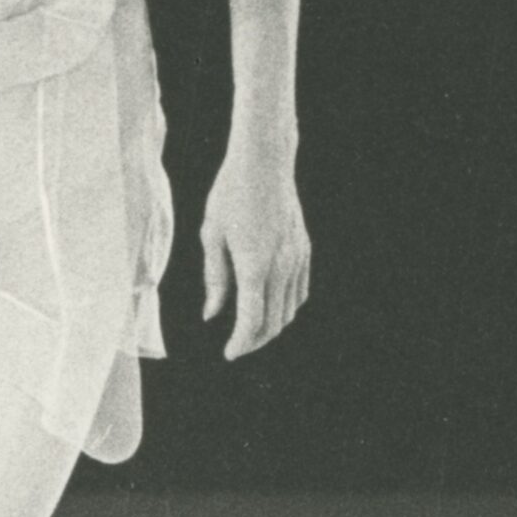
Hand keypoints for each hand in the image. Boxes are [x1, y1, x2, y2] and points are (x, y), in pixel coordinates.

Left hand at [202, 150, 310, 358]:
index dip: (241, 343)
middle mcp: (281, 266)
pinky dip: (286, 307)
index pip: (251, 320)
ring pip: (290, 310)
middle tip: (237, 346)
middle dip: (255, 340)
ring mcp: (297, 258)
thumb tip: (211, 314)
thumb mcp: (212, 235)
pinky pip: (300, 291)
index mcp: (254, 265)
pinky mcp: (304, 250)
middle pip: (274, 322)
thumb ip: (215, 279)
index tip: (229, 353)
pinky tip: (270, 306)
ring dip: (272, 326)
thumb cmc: (230, 195)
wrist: (264, 162)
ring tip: (251, 329)